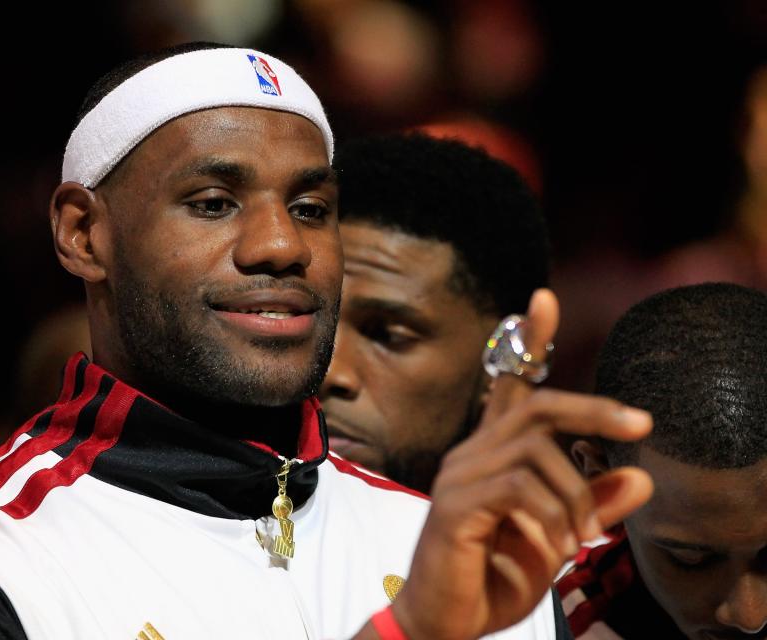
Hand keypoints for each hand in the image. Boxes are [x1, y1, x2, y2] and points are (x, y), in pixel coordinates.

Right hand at [386, 289, 652, 638]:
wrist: (443, 622)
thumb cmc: (493, 578)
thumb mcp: (557, 539)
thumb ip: (591, 504)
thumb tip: (640, 475)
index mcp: (492, 454)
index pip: (510, 385)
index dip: (527, 341)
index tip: (544, 300)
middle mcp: (471, 454)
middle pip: (537, 405)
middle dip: (593, 406)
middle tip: (641, 421)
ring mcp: (459, 476)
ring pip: (535, 450)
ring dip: (575, 495)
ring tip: (581, 539)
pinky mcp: (455, 505)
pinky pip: (518, 488)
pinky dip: (551, 517)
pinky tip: (556, 546)